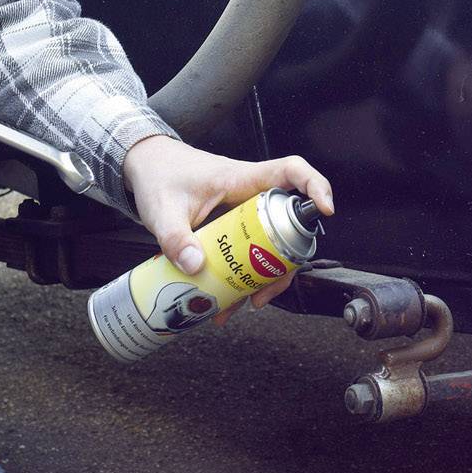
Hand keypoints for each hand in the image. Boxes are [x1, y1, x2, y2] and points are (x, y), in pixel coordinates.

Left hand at [121, 135, 335, 318]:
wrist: (146, 168)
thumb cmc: (159, 176)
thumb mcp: (162, 210)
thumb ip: (175, 238)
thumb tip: (196, 266)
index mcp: (241, 178)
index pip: (290, 171)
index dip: (314, 186)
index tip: (325, 209)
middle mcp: (249, 195)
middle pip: (287, 225)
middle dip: (285, 262)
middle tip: (266, 290)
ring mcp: (242, 214)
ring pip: (270, 246)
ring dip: (263, 277)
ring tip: (244, 304)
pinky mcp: (232, 229)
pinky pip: (249, 253)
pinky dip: (242, 277)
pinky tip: (226, 299)